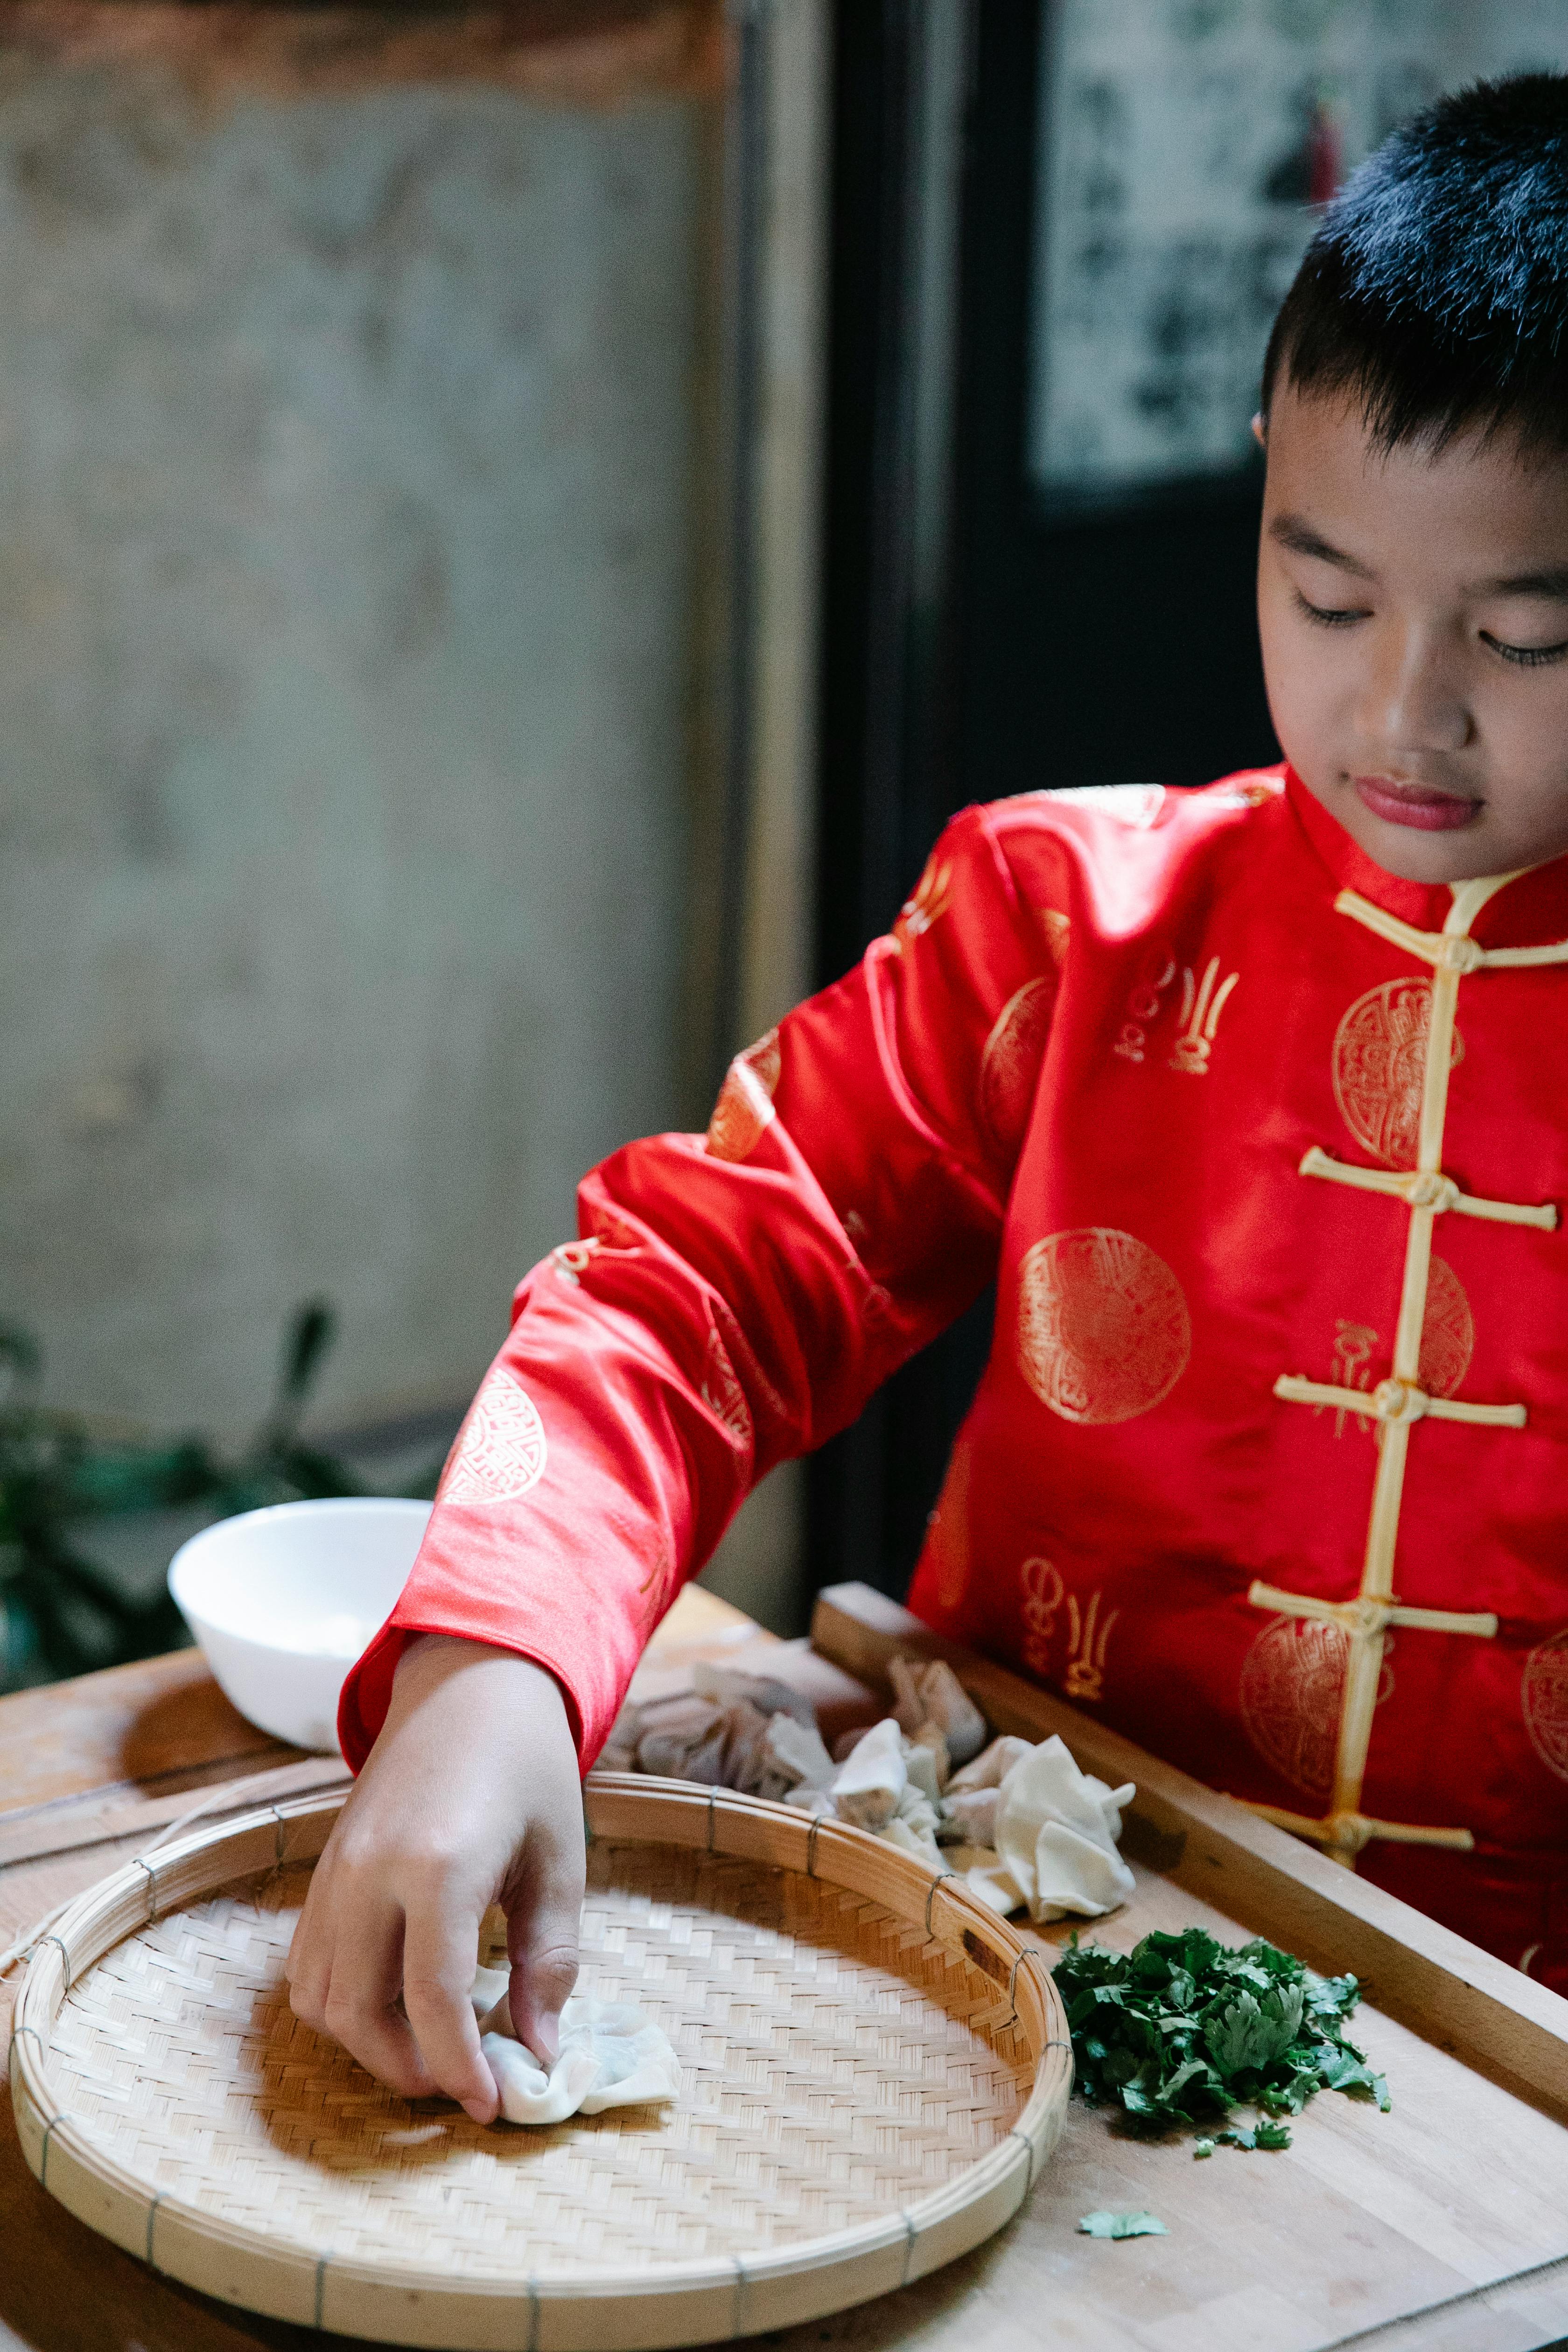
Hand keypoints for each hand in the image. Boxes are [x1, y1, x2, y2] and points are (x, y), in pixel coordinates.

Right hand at [286, 1635, 584, 2123]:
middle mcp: (370, 1873)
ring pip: (319, 1999)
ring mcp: (334, 1871)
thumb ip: (550, 1959)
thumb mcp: (560, 1859)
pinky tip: (391, 2003)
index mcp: (438, 1867)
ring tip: (429, 2047)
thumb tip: (540, 2051)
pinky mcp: (320, 1870)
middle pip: (360, 2015)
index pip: (434, 2003)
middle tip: (461, 2082)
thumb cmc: (527, 1766)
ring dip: (367, 2043)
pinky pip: (305, 1964)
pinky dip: (337, 2003)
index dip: (460, 2069)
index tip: (490, 2106)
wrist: (469, 1683)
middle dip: (409, 2069)